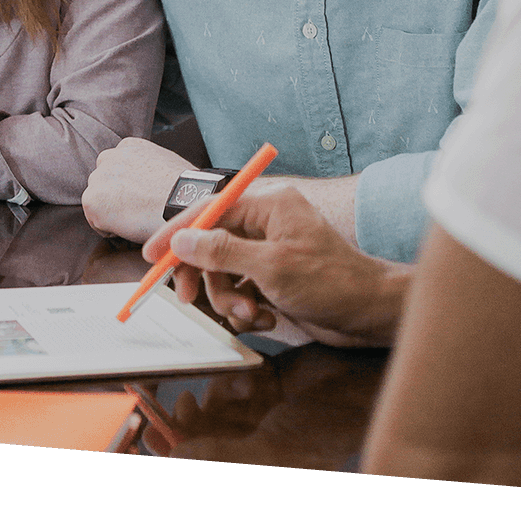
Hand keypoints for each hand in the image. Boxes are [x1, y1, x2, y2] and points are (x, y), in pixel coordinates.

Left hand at [81, 138, 192, 242]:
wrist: (184, 200)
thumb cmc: (184, 189)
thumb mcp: (166, 162)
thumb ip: (147, 165)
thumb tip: (146, 182)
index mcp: (128, 146)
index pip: (116, 168)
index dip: (128, 187)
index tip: (142, 197)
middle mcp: (109, 157)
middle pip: (103, 184)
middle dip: (116, 198)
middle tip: (139, 210)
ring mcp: (98, 178)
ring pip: (99, 203)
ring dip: (113, 214)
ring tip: (138, 218)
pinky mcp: (92, 200)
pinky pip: (97, 223)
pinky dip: (111, 230)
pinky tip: (132, 226)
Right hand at [143, 186, 409, 347]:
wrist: (370, 313)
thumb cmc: (331, 282)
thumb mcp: (271, 267)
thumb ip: (222, 251)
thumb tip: (183, 239)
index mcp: (269, 203)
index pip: (210, 208)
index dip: (177, 231)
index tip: (151, 255)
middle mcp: (268, 221)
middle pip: (211, 242)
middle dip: (205, 275)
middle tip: (191, 300)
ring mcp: (271, 249)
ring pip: (224, 271)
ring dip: (229, 298)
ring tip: (250, 314)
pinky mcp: (274, 275)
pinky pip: (241, 288)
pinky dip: (246, 307)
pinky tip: (266, 317)